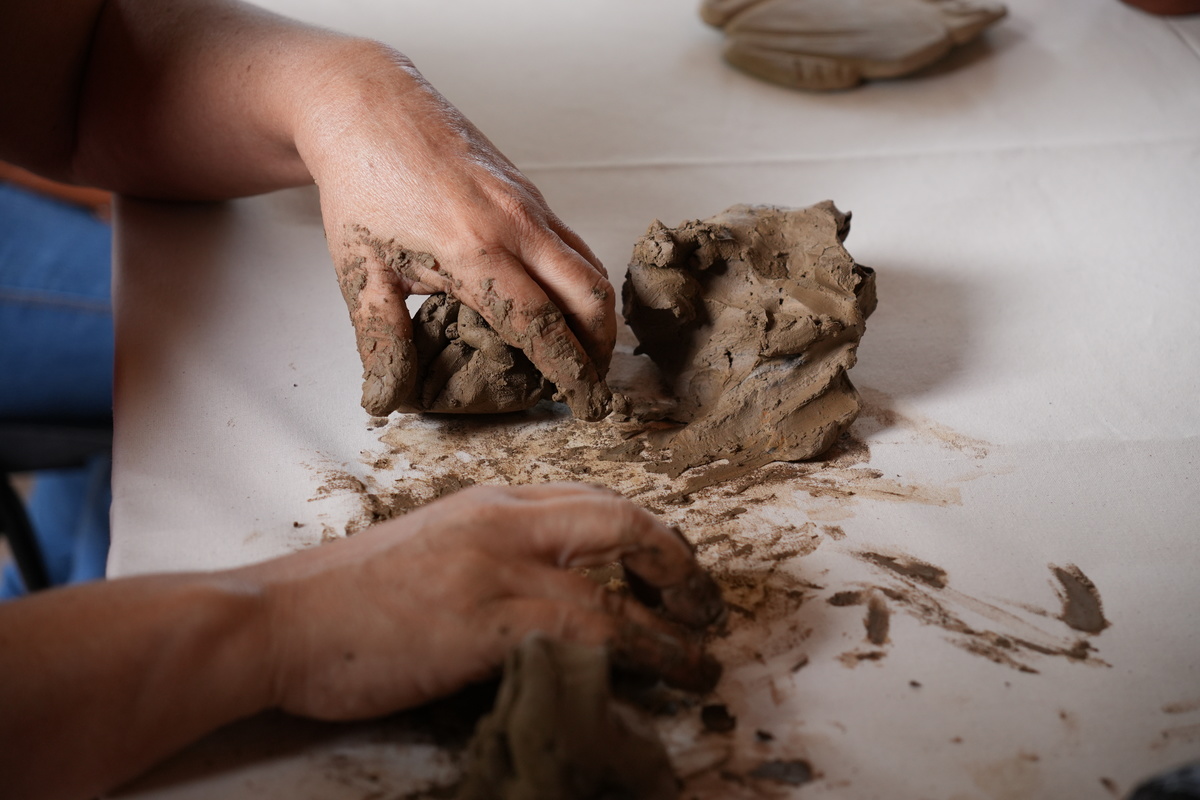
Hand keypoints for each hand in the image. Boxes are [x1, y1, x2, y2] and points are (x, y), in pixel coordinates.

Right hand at [244, 483, 724, 720]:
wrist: (276, 621)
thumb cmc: (343, 596)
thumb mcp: (429, 548)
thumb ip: (488, 554)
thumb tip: (543, 585)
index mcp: (488, 502)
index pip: (591, 500)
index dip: (645, 533)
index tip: (669, 565)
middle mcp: (502, 523)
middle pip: (620, 521)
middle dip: (675, 562)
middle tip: (702, 602)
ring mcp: (496, 571)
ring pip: (614, 590)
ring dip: (669, 631)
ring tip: (698, 661)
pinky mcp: (485, 625)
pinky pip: (582, 636)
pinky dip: (629, 659)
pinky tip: (648, 683)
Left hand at [296, 48, 614, 419]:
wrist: (367, 105)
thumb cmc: (361, 184)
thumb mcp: (361, 270)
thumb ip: (381, 340)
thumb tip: (385, 400)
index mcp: (472, 251)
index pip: (541, 324)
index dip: (568, 370)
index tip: (583, 404)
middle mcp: (514, 225)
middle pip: (589, 295)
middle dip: (601, 349)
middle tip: (592, 387)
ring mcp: (529, 204)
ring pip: (591, 267)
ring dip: (598, 315)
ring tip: (584, 353)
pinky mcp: (531, 192)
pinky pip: (574, 244)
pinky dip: (583, 282)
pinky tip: (563, 304)